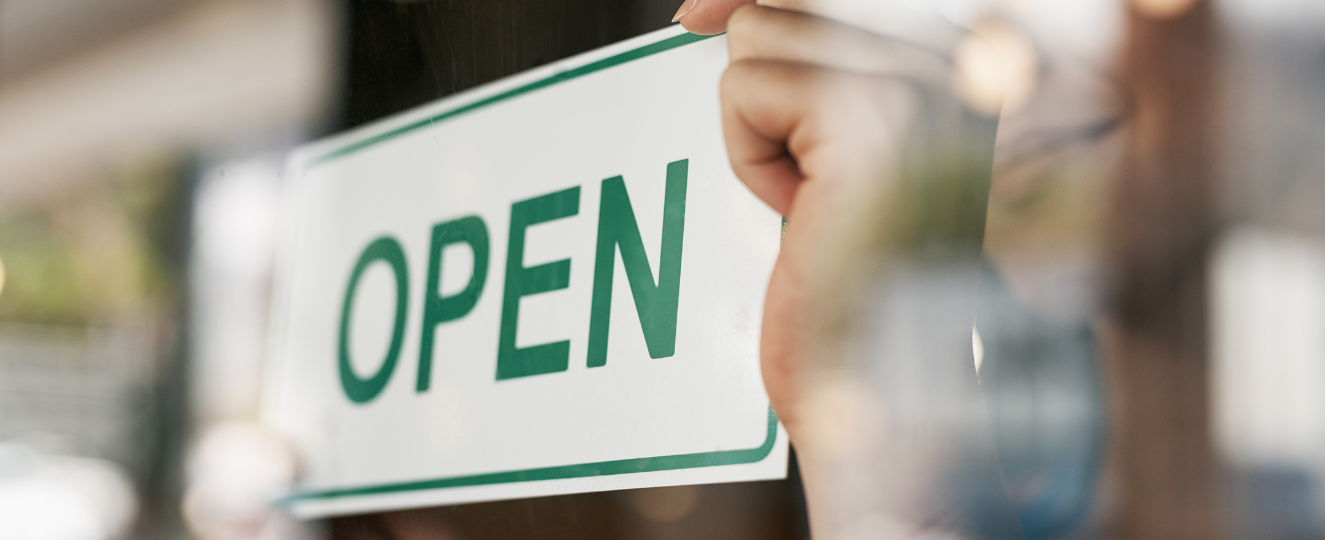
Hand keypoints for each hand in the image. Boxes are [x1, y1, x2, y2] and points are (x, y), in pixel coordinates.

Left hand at [677, 3, 1008, 537]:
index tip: (696, 14)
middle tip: (803, 170)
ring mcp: (927, 83)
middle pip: (784, 1)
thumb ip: (797, 57)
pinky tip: (806, 211)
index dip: (757, 0)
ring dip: (757, 126)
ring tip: (816, 195)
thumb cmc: (847, 275)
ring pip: (758, 31)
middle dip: (763, 86)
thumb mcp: (821, 141)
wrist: (877, 387)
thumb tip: (708, 6)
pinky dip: (747, 157)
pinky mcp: (876, 119)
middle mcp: (957, 60)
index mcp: (956, 62)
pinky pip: (745, 87)